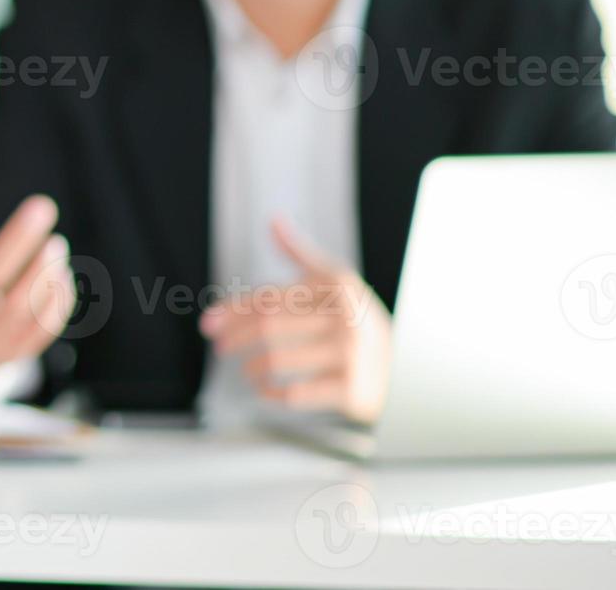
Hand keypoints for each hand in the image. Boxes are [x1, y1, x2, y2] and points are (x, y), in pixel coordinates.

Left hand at [200, 218, 392, 423]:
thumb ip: (301, 253)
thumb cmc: (357, 321)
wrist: (405, 370)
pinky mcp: (351, 389)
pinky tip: (265, 390)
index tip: (210, 321)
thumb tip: (274, 221)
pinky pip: (295, 393)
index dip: (233, 309)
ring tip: (247, 370)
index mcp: (338, 287)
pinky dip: (272, 394)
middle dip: (235, 337)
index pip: (270, 296)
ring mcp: (350, 355)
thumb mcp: (336, 282)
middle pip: (268, 326)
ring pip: (277, 360)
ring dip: (252, 368)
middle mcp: (346, 318)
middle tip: (219, 347)